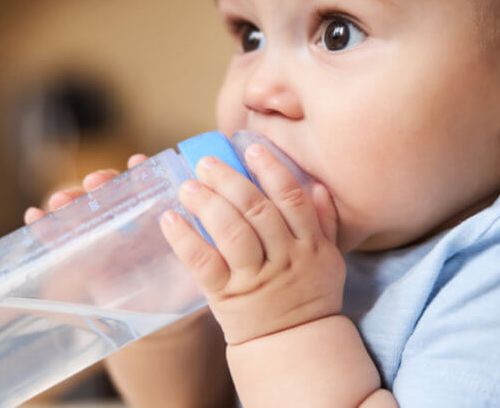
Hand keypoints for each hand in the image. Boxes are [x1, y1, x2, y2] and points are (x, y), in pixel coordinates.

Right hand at [24, 153, 208, 338]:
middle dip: (101, 184)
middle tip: (97, 180)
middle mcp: (124, 220)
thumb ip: (200, 249)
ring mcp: (98, 238)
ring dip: (69, 200)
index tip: (138, 162)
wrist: (163, 326)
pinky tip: (34, 217)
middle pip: (109, 194)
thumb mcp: (195, 267)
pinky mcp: (77, 259)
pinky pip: (58, 240)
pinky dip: (44, 227)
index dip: (140, 172)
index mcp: (153, 215)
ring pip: (82, 212)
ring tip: (60, 199)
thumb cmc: (182, 289)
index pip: (144, 186)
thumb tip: (215, 229)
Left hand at [159, 142, 344, 344]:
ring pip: (232, 233)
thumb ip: (325, 223)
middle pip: (257, 211)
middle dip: (229, 181)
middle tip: (205, 163)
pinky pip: (204, 264)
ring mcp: (256, 278)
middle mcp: (285, 259)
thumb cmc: (310, 297)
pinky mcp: (227, 297)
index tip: (251, 149)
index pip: (291, 199)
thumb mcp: (329, 261)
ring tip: (187, 186)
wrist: (295, 349)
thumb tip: (318, 186)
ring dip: (207, 204)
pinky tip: (170, 219)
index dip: (271, 170)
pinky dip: (185, 239)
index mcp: (310, 245)